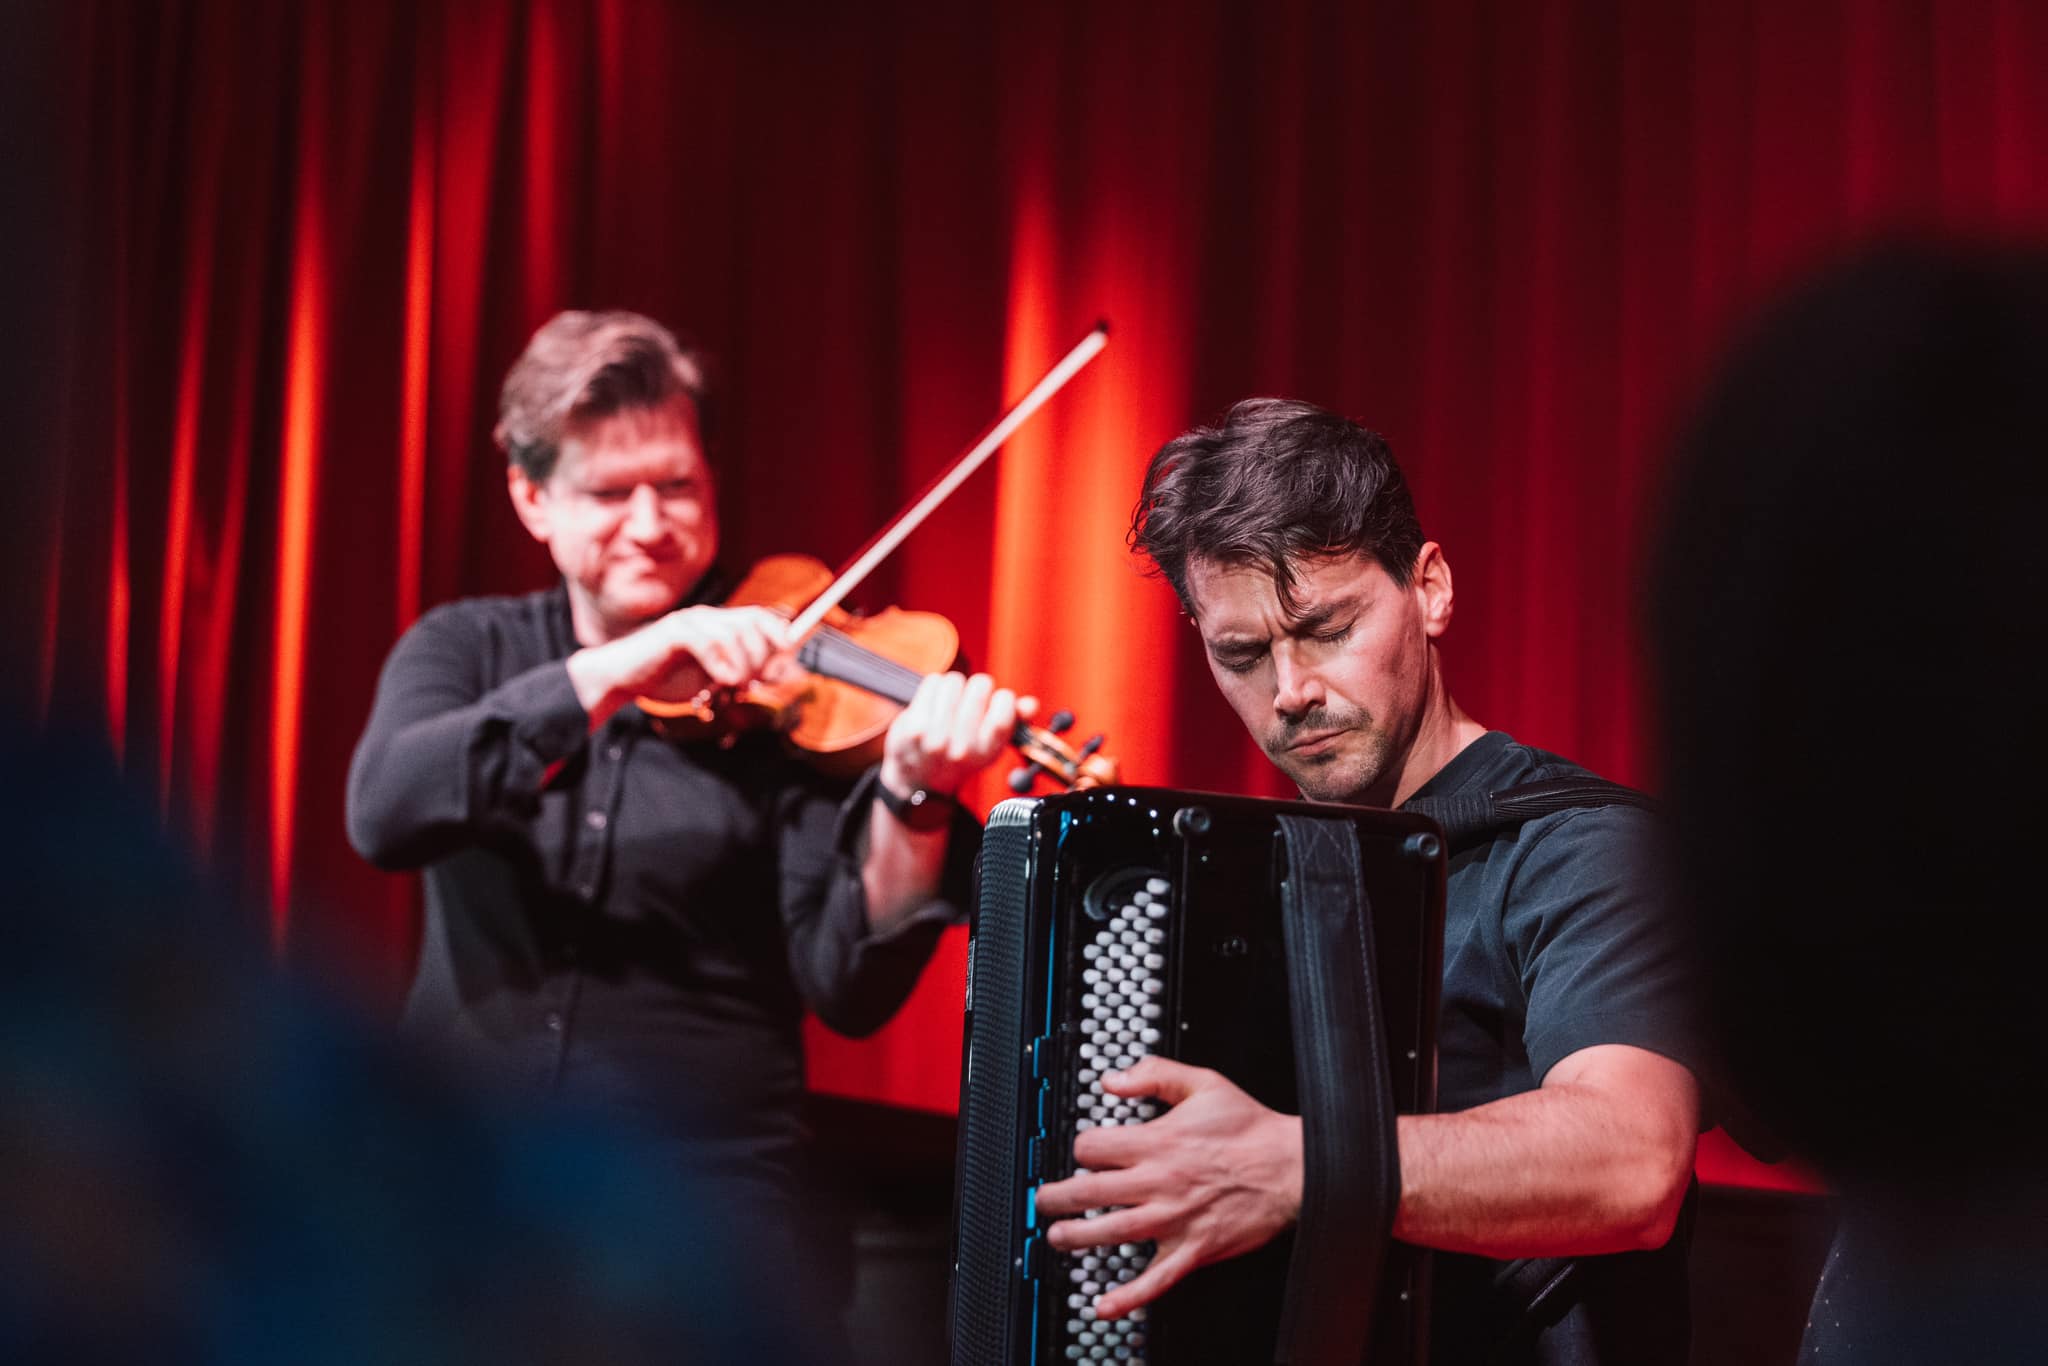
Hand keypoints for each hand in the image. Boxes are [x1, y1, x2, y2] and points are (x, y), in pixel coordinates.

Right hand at [568, 605, 791, 720]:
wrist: (621, 678)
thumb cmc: (666, 679)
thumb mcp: (712, 678)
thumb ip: (745, 674)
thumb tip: (784, 676)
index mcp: (718, 624)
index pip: (760, 616)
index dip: (780, 634)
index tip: (789, 657)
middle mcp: (707, 617)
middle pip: (752, 624)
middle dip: (762, 656)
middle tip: (755, 683)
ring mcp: (689, 622)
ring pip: (733, 634)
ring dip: (742, 666)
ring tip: (733, 687)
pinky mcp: (673, 633)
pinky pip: (707, 642)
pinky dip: (720, 664)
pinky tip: (721, 682)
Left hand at [878, 671, 1035, 800]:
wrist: (917, 779)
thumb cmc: (958, 754)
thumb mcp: (990, 744)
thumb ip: (1015, 721)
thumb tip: (1031, 705)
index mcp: (989, 751)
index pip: (1005, 703)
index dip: (1000, 696)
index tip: (992, 705)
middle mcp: (964, 749)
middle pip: (980, 685)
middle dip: (975, 689)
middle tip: (966, 705)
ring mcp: (937, 739)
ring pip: (954, 681)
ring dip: (952, 687)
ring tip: (947, 706)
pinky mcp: (914, 727)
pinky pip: (933, 682)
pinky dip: (933, 687)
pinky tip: (931, 704)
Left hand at [1034, 1058, 1302, 1319]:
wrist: (1291, 1168)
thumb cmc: (1250, 1129)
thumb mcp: (1203, 1082)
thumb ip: (1155, 1073)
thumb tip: (1113, 1079)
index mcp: (1157, 1143)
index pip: (1093, 1148)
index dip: (1081, 1148)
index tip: (1082, 1152)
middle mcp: (1158, 1183)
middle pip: (1089, 1192)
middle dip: (1056, 1198)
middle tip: (1043, 1202)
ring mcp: (1173, 1221)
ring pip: (1110, 1233)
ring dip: (1075, 1239)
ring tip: (1058, 1238)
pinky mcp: (1192, 1250)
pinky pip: (1154, 1280)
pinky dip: (1127, 1297)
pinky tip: (1104, 1304)